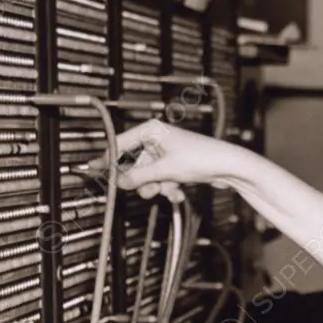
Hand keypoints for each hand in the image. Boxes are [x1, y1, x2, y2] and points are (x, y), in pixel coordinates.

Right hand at [86, 119, 260, 202]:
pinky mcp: (176, 164)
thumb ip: (139, 177)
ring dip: (156, 187)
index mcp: (151, 130)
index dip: (107, 159)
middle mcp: (158, 139)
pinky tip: (178, 192)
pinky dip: (168, 187)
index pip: (120, 144)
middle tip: (146, 190)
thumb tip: (120, 183)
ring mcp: (167, 152)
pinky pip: (162, 179)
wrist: (230, 167)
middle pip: (135, 164)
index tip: (92, 171)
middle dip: (141, 181)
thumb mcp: (165, 170)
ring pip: (149, 175)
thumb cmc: (202, 158)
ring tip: (168, 190)